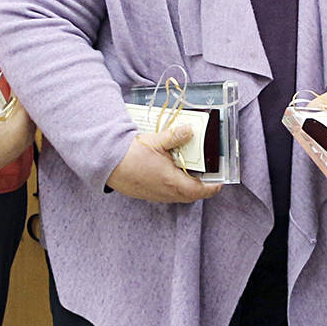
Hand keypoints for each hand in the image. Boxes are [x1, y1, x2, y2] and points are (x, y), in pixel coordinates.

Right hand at [106, 126, 221, 203]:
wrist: (106, 163)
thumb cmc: (131, 154)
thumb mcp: (157, 141)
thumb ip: (176, 136)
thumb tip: (190, 130)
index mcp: (173, 182)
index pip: (200, 191)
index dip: (213, 187)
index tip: (220, 182)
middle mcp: (165, 193)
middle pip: (189, 194)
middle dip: (199, 186)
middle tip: (205, 175)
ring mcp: (154, 195)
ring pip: (176, 195)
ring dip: (184, 185)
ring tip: (186, 170)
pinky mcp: (144, 194)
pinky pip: (164, 193)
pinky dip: (171, 185)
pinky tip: (166, 172)